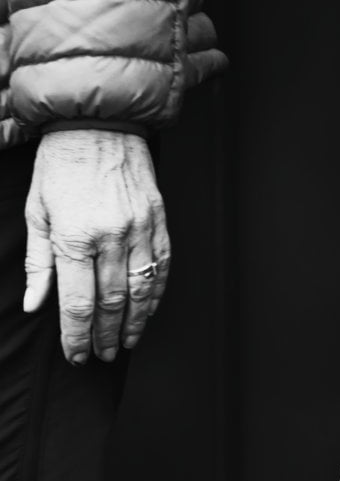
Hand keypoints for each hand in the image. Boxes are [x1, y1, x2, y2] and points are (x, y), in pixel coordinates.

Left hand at [23, 130, 169, 363]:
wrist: (99, 125)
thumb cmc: (61, 165)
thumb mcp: (37, 211)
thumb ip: (38, 263)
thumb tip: (36, 304)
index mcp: (74, 237)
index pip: (78, 303)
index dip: (77, 335)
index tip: (77, 354)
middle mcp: (110, 237)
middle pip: (112, 303)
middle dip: (106, 335)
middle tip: (101, 355)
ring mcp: (139, 229)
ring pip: (140, 290)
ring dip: (134, 322)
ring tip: (126, 342)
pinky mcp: (159, 221)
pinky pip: (162, 267)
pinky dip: (156, 294)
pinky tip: (148, 309)